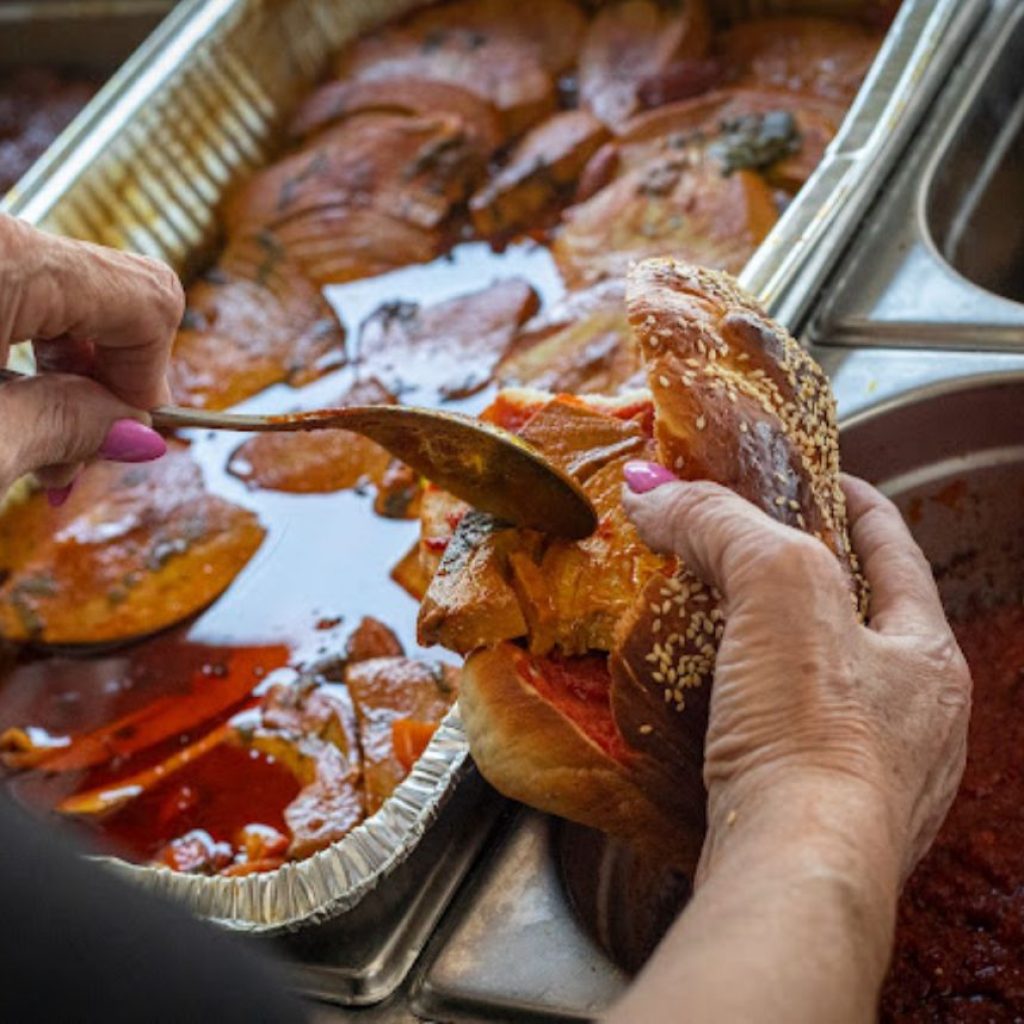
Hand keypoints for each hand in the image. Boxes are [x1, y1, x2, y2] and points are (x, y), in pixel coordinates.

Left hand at [0, 214, 183, 502]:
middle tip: (71, 453)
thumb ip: (68, 427)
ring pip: (55, 292)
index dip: (152, 375)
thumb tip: (136, 429)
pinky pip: (9, 291)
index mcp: (5, 258)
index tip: (127, 437)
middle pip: (105, 290)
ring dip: (58, 371)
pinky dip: (15, 350)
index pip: (146, 300)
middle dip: (108, 375)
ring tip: (27, 447)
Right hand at [622, 466, 969, 885]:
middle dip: (802, 579)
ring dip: (773, 650)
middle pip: (857, 618)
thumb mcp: (775, 586)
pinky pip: (785, 745)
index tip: (814, 478)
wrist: (790, 871)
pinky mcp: (817, 820)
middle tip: (743, 549)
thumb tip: (651, 490)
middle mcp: (916, 722)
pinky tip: (710, 708)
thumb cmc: (811, 731)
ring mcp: (873, 779)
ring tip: (716, 622)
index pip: (895, 551)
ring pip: (821, 687)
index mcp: (928, 658)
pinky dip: (752, 714)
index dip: (854, 503)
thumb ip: (719, 522)